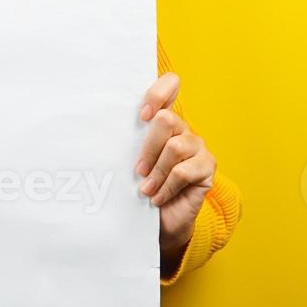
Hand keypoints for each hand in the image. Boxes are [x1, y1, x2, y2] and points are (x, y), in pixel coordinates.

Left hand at [135, 72, 215, 266]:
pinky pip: (184, 170)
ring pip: (175, 146)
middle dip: (149, 147)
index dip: (157, 93)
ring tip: (146, 189)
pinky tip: (158, 197)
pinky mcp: (208, 166)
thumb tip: (99, 128)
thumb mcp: (130, 161)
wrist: (159, 222)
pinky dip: (166, 186)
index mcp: (163, 120)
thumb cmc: (141, 187)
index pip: (171, 84)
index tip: (142, 116)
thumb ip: (126, 140)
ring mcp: (198, 146)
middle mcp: (183, 128)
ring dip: (156, 172)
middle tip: (138, 170)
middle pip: (167, 119)